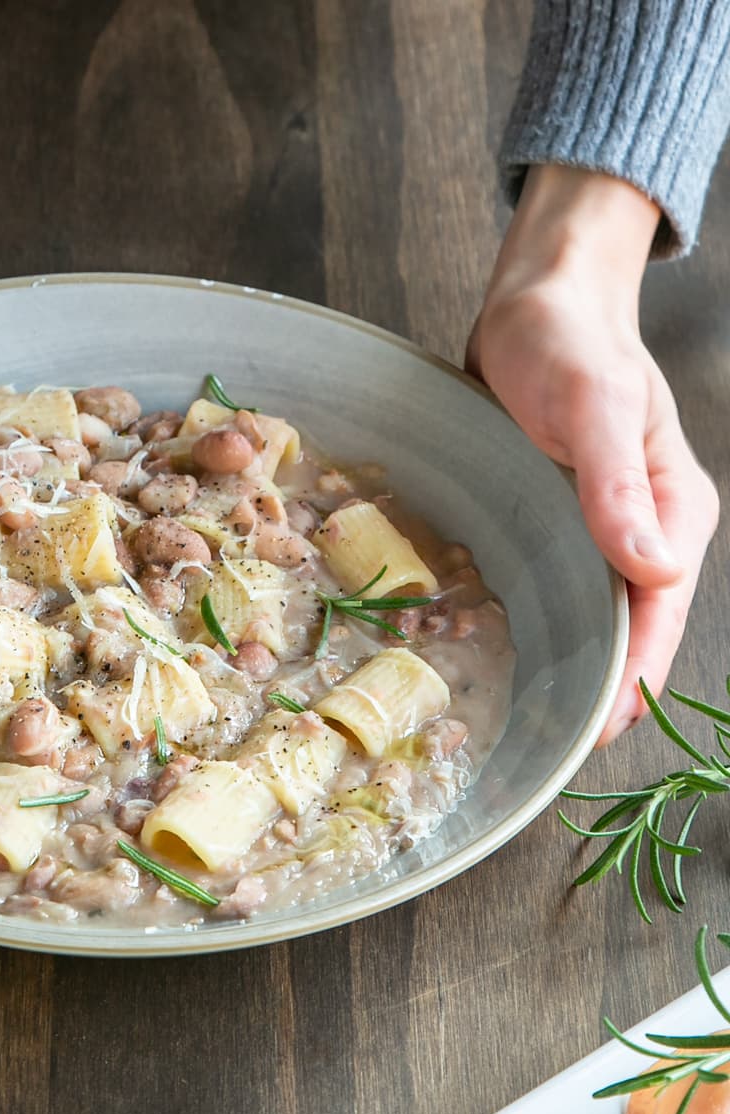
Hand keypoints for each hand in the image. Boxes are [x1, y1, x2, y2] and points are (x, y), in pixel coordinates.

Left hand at [468, 165, 718, 744]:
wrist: (536, 301)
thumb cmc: (569, 343)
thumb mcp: (595, 406)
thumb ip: (619, 485)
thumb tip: (651, 569)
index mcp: (673, 508)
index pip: (661, 610)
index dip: (638, 674)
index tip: (604, 728)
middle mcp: (641, 524)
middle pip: (632, 620)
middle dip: (605, 681)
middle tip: (560, 739)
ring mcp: (598, 521)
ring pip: (595, 604)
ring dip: (575, 654)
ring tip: (536, 709)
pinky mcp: (558, 512)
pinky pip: (558, 575)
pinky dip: (545, 612)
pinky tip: (513, 639)